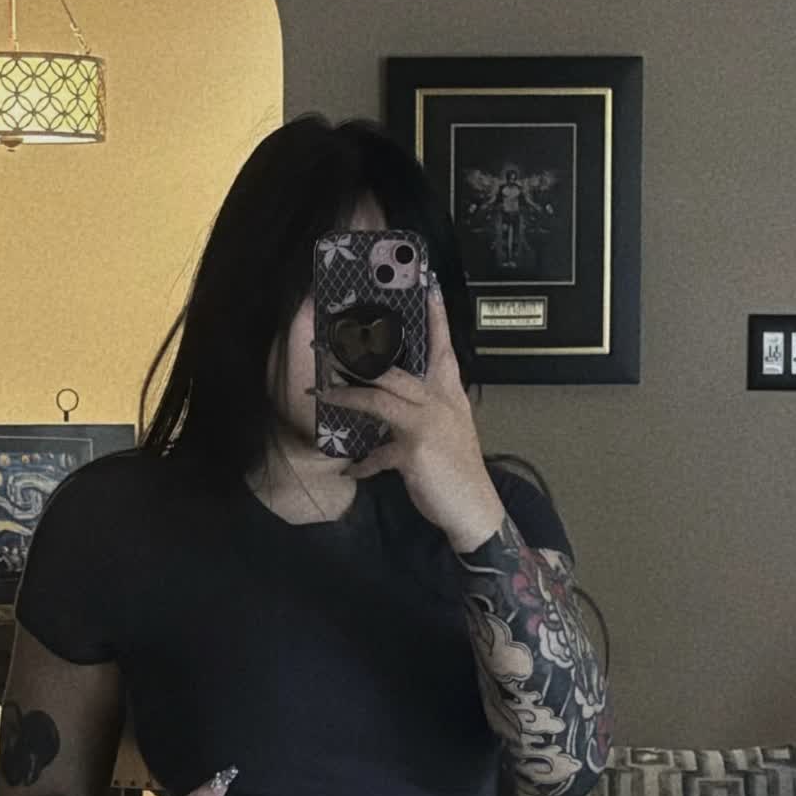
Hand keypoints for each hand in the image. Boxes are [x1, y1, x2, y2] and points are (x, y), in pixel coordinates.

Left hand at [309, 274, 506, 552]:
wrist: (476, 509)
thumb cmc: (459, 470)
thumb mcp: (448, 431)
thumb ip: (424, 412)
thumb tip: (397, 403)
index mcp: (449, 394)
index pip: (442, 348)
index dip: (435, 317)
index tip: (427, 286)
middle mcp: (439, 402)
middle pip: (395, 369)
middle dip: (360, 354)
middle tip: (329, 340)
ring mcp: (427, 424)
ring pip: (380, 398)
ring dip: (346, 394)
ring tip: (319, 392)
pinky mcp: (414, 451)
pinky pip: (378, 453)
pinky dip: (363, 463)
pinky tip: (349, 470)